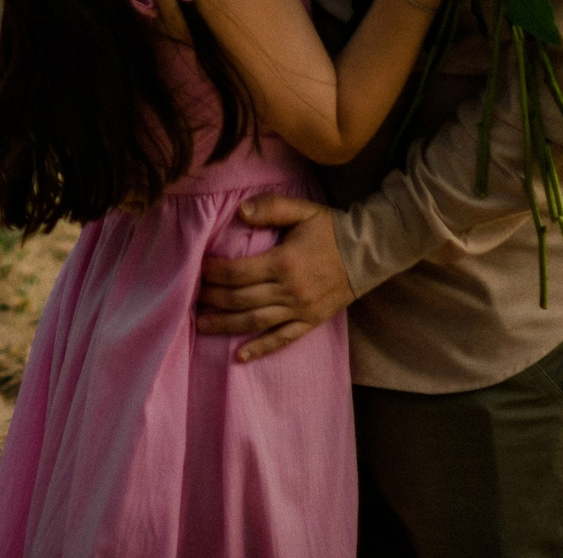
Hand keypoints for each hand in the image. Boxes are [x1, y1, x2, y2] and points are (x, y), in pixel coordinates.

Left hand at [195, 193, 355, 362]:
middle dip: (213, 298)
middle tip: (193, 296)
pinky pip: (282, 339)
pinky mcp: (311, 322)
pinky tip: (240, 356)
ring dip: (226, 325)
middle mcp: (290, 290)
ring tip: (201, 324)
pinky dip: (261, 349)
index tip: (199, 269)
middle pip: (241, 299)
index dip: (214, 272)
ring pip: (256, 322)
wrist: (369, 252)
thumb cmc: (332, 229)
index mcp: (284, 263)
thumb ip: (270, 207)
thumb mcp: (302, 210)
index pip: (238, 272)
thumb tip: (239, 211)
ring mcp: (300, 310)